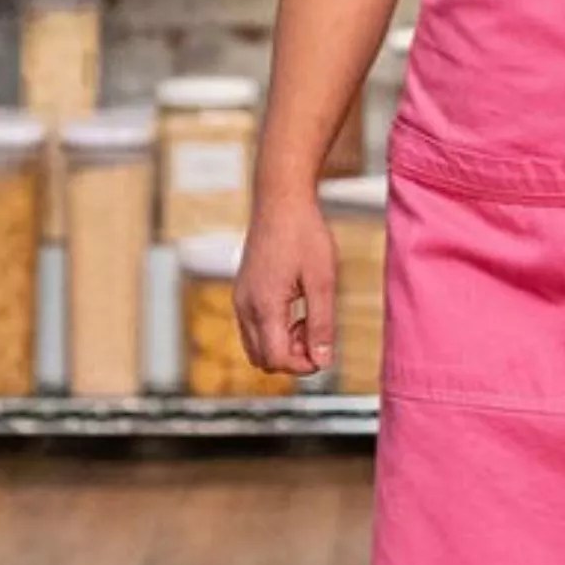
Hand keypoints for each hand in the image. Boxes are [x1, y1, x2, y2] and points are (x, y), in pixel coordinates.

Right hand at [234, 197, 336, 378]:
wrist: (280, 199)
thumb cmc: (304, 234)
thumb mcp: (322, 280)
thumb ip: (321, 324)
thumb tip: (323, 361)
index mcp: (264, 305)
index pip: (276, 359)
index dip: (303, 365)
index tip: (325, 350)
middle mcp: (245, 306)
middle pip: (262, 359)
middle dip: (292, 357)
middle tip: (315, 332)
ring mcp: (240, 298)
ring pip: (255, 346)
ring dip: (282, 344)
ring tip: (306, 318)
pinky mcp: (242, 291)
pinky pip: (252, 327)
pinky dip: (273, 330)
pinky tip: (294, 307)